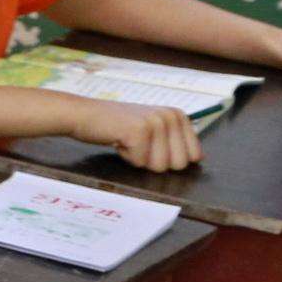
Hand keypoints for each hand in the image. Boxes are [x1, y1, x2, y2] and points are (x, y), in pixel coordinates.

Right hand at [70, 97, 199, 169]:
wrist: (83, 114)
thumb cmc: (116, 126)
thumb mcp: (153, 129)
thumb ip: (176, 140)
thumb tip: (198, 158)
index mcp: (179, 116)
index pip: (193, 157)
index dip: (169, 158)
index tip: (151, 145)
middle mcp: (171, 116)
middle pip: (178, 165)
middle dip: (154, 161)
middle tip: (138, 144)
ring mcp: (156, 122)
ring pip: (159, 166)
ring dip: (140, 159)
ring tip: (128, 141)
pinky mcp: (139, 131)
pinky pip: (140, 163)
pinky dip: (126, 157)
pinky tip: (118, 140)